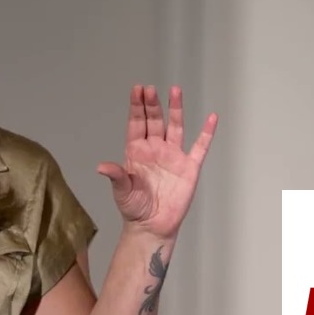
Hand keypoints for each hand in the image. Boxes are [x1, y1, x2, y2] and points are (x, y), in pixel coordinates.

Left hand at [97, 85, 216, 239]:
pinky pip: (200, 147)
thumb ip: (116, 176)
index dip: (137, 107)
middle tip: (150, 89)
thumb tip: (101, 166)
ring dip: (175, 109)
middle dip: (153, 104)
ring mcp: (173, 156)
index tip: (137, 89)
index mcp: (136, 152)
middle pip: (155, 120)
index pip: (137, 123)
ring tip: (175, 90)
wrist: (152, 226)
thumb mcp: (122, 191)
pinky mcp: (189, 167)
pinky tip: (212, 118)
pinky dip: (207, 133)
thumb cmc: (134, 208)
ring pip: (175, 127)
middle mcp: (155, 149)